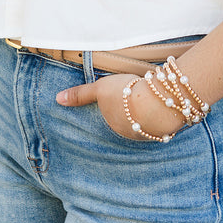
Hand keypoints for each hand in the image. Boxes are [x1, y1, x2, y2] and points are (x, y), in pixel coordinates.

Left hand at [56, 73, 183, 139]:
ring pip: (143, 123)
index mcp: (113, 125)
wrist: (157, 103)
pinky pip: (158, 122)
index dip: (116, 105)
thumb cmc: (126, 94)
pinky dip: (159, 114)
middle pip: (127, 122)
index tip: (122, 97)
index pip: (111, 117)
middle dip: (130, 112)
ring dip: (146, 114)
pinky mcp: (163, 129)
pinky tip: (162, 104)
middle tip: (135, 97)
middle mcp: (129, 134)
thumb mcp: (100, 89)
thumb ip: (80, 94)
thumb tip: (58, 99)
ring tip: (150, 98)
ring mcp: (147, 133)